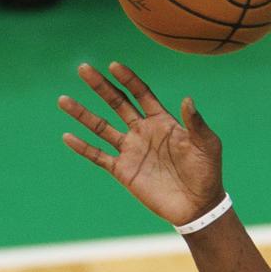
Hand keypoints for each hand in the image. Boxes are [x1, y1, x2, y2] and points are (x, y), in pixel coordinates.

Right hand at [60, 62, 224, 226]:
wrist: (198, 206)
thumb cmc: (207, 173)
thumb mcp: (207, 145)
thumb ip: (196, 124)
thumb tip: (187, 99)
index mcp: (163, 121)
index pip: (141, 94)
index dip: (128, 79)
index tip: (113, 65)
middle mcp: (143, 131)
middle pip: (117, 103)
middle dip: (100, 86)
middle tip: (83, 68)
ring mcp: (131, 150)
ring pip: (101, 127)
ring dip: (82, 114)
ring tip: (63, 100)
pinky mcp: (123, 170)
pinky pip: (98, 156)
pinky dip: (83, 147)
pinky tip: (67, 136)